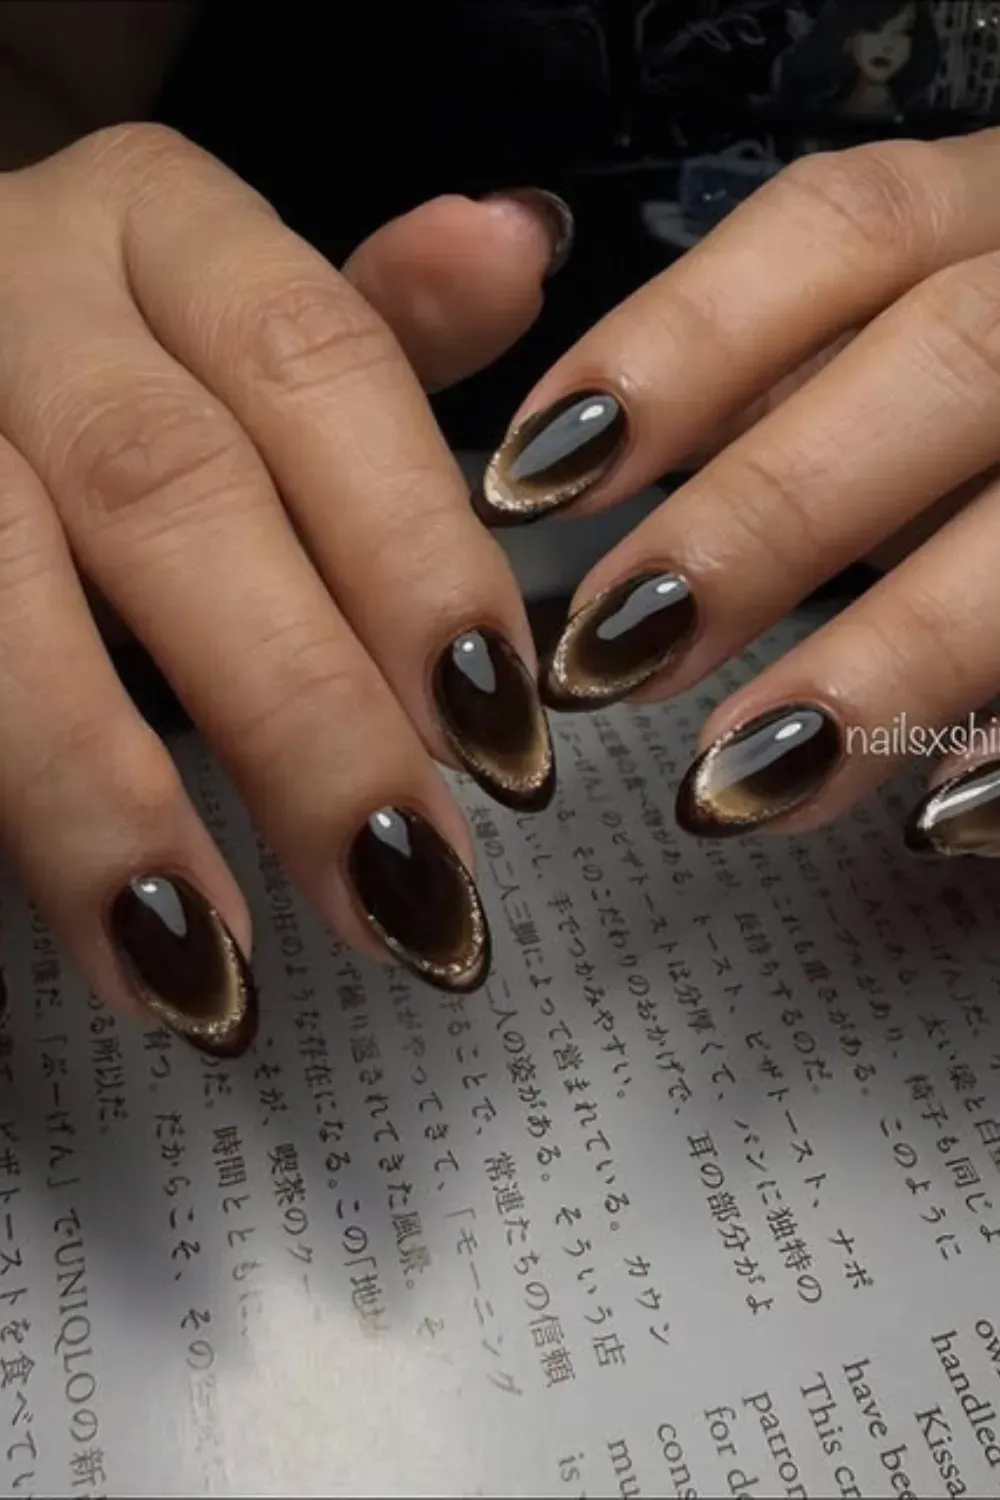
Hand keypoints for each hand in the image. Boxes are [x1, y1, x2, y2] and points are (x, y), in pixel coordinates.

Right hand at [0, 124, 567, 1050]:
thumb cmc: (111, 348)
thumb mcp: (234, 310)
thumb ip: (375, 320)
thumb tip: (519, 250)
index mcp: (159, 225)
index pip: (315, 364)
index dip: (413, 555)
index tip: (501, 741)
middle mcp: (17, 291)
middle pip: (167, 493)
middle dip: (295, 711)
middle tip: (404, 893)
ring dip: (101, 797)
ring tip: (209, 975)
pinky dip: (7, 819)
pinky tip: (90, 948)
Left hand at [474, 126, 999, 850]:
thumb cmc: (982, 418)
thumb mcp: (901, 360)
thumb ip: (781, 375)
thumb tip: (574, 450)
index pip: (843, 224)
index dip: (678, 343)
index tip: (534, 478)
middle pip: (950, 359)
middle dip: (767, 513)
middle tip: (609, 654)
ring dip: (890, 656)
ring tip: (737, 782)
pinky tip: (940, 819)